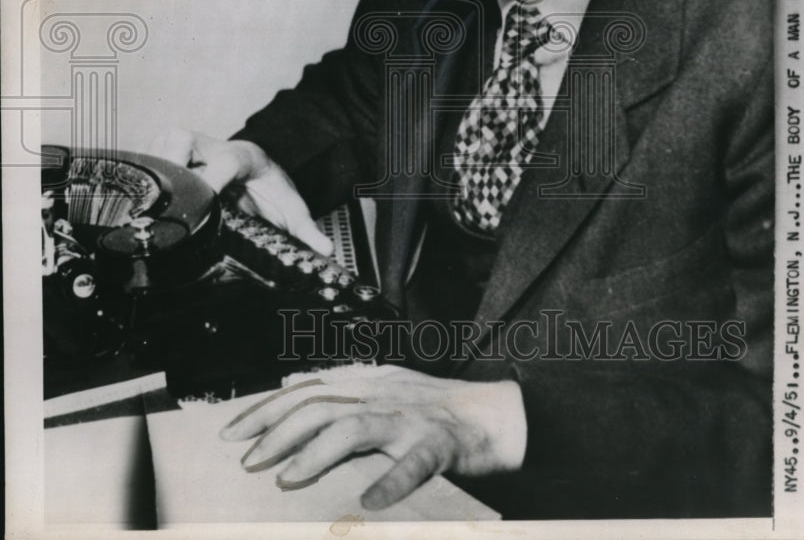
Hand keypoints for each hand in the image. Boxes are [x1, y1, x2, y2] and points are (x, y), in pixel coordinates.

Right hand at [149, 129, 331, 253]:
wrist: (259, 167)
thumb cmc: (270, 187)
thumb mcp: (291, 207)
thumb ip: (306, 228)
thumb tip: (325, 250)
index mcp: (243, 158)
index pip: (226, 162)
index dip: (213, 177)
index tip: (206, 197)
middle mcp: (214, 147)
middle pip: (185, 138)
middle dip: (172, 160)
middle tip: (164, 192)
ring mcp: (192, 148)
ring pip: (164, 142)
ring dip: (155, 166)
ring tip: (148, 196)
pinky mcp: (175, 152)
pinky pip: (152, 153)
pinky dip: (145, 170)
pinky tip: (142, 192)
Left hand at [219, 364, 526, 509]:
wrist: (492, 413)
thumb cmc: (432, 403)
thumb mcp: (380, 384)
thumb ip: (336, 383)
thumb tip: (290, 381)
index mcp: (365, 383)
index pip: (305, 390)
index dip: (265, 408)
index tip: (230, 432)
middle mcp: (380, 396)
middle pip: (319, 405)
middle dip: (277, 431)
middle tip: (248, 461)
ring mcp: (408, 418)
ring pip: (355, 426)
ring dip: (317, 451)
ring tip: (288, 477)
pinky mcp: (438, 443)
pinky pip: (414, 462)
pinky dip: (391, 481)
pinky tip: (371, 503)